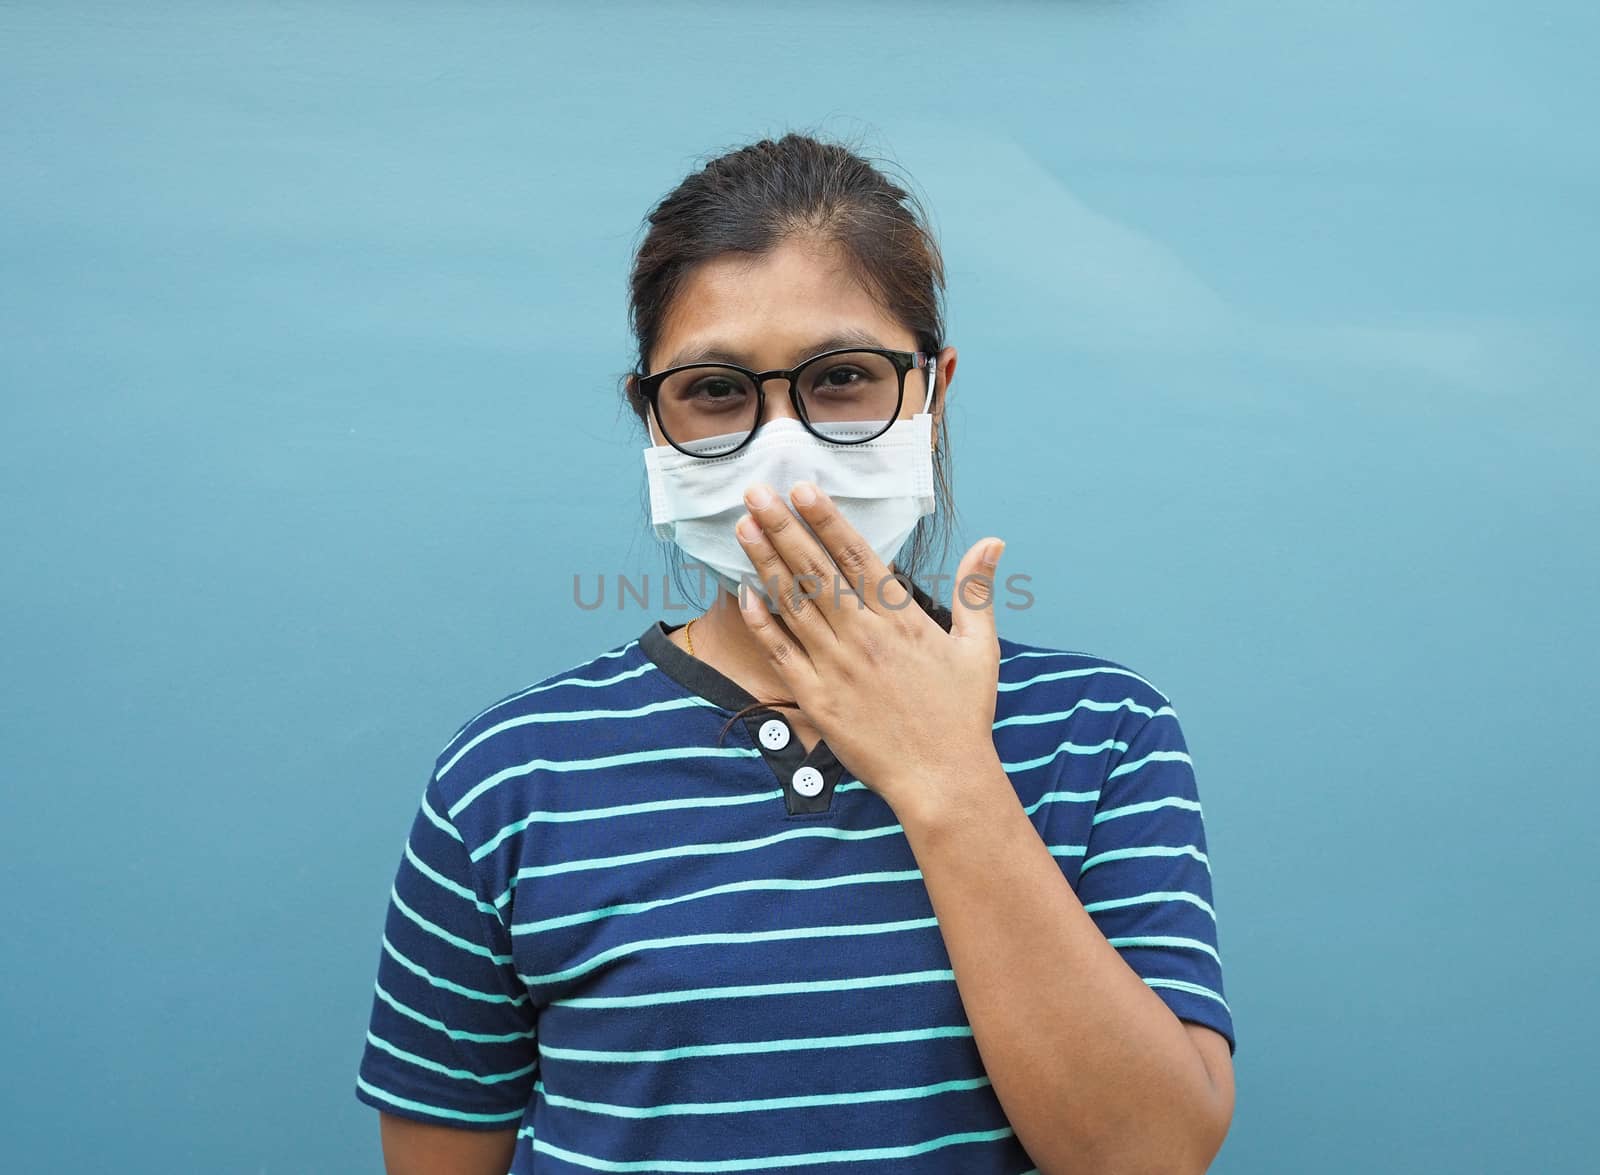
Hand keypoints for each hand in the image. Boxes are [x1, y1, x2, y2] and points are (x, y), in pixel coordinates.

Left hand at [733, 478, 1007, 824]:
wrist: (941, 779)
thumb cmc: (963, 714)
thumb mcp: (979, 647)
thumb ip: (976, 590)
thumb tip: (992, 541)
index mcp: (901, 620)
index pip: (856, 557)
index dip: (827, 520)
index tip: (803, 490)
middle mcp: (863, 636)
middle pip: (815, 571)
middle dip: (782, 528)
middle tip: (756, 492)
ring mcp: (835, 667)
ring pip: (792, 604)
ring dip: (766, 563)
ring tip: (744, 527)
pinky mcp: (816, 699)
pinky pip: (781, 652)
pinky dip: (761, 621)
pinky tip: (745, 593)